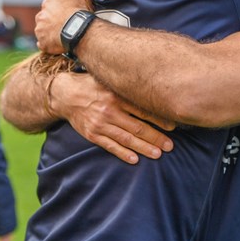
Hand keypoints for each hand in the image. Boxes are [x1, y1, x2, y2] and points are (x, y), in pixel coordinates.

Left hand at [35, 0, 87, 53]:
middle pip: (46, 19)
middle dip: (53, 21)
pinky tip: (58, 43)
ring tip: (63, 35)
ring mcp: (40, 31)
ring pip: (44, 31)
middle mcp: (40, 16)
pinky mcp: (43, 43)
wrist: (77, 29)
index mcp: (47, 4)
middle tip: (66, 25)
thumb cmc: (77, 9)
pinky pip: (44, 44)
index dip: (60, 10)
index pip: (51, 6)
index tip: (68, 14)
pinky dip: (49, 44)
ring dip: (51, 32)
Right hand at [57, 72, 174, 164]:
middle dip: (156, 137)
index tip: (174, 126)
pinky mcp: (92, 134)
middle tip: (170, 146)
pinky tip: (135, 159)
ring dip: (143, 148)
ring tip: (158, 154)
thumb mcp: (110, 81)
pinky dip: (122, 153)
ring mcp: (100, 124)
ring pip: (126, 138)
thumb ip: (128, 86)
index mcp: (117, 95)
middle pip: (137, 127)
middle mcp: (110, 110)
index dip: (160, 119)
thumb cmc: (93, 86)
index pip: (143, 109)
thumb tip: (154, 87)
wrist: (65, 95)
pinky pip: (110, 146)